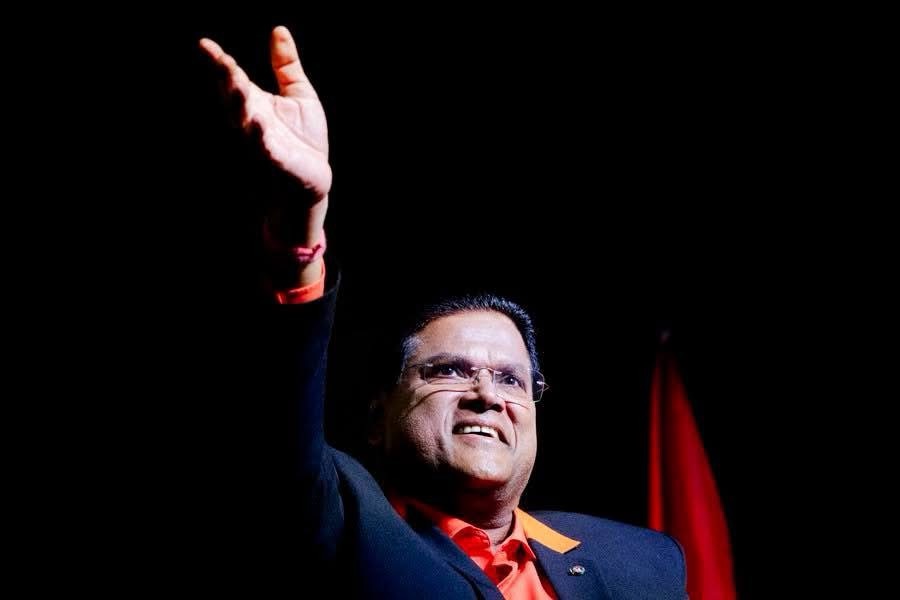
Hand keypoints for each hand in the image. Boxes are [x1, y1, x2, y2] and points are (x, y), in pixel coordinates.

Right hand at [200, 27, 330, 245]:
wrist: (314, 178)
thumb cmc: (304, 139)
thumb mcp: (298, 94)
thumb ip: (286, 65)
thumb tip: (278, 29)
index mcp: (255, 103)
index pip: (232, 80)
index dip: (219, 63)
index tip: (204, 45)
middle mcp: (251, 121)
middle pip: (233, 98)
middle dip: (226, 81)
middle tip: (220, 61)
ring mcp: (261, 143)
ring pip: (244, 123)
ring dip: (240, 106)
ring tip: (237, 86)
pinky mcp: (276, 163)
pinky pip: (265, 150)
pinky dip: (259, 139)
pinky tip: (258, 123)